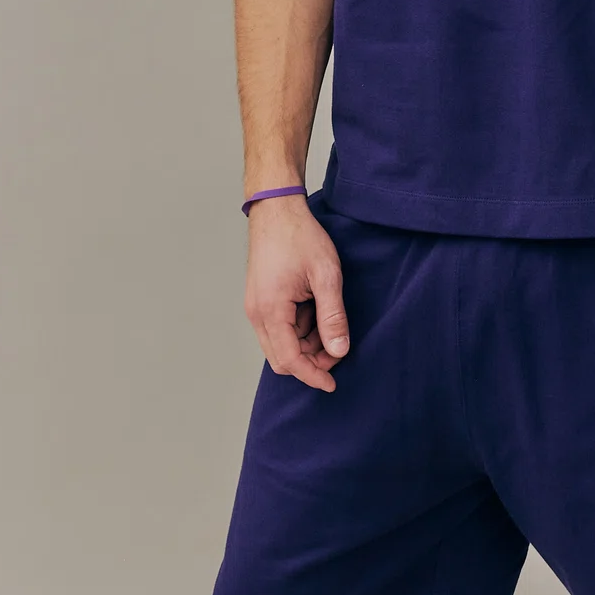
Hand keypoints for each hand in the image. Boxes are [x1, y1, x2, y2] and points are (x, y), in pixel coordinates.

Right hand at [244, 196, 349, 391]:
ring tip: (329, 320)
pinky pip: (277, 329)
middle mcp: (257, 314)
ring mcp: (255, 307)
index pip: (291, 360)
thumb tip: (339, 351)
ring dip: (305, 344)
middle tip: (338, 349)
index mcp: (271, 310)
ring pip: (279, 345)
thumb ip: (332, 316)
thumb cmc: (300, 237)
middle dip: (310, 362)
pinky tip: (315, 311)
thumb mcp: (325, 276)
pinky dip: (298, 330)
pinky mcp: (259, 300)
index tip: (333, 384)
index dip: (313, 375)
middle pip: (281, 359)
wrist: (277, 209)